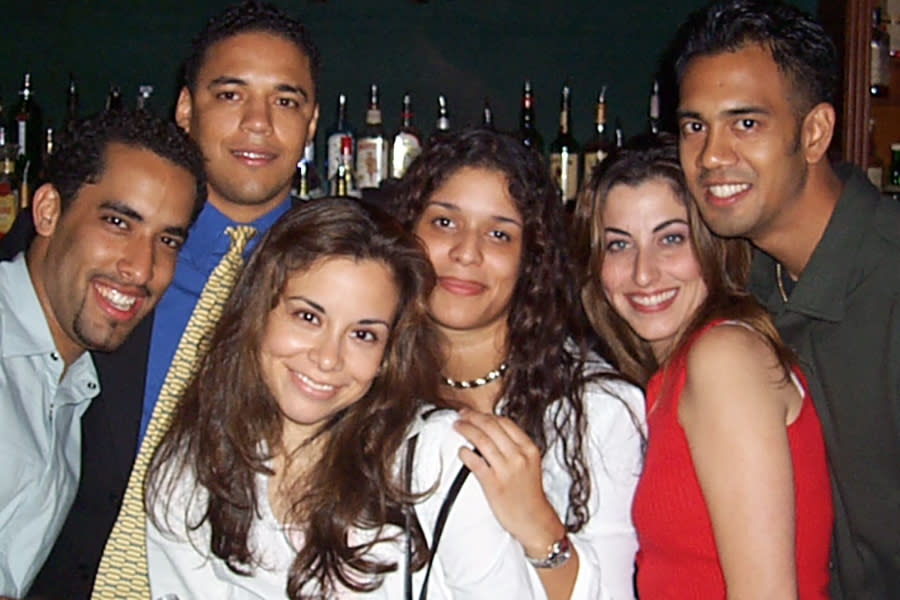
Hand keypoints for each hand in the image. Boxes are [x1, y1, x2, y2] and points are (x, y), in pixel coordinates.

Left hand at [453, 408, 565, 557]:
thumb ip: (516, 447)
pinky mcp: (493, 483)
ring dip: (466, 429)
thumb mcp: (530, 464)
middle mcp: (518, 456)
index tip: (475, 413)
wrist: (533, 520)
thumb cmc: (529, 494)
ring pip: (481, 440)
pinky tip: (461, 450)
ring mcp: (506, 469)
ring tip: (457, 426)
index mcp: (529, 449)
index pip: (505, 422)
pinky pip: (475, 462)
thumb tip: (494, 430)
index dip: (486, 415)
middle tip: (461, 414)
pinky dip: (465, 453)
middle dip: (473, 417)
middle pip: (491, 427)